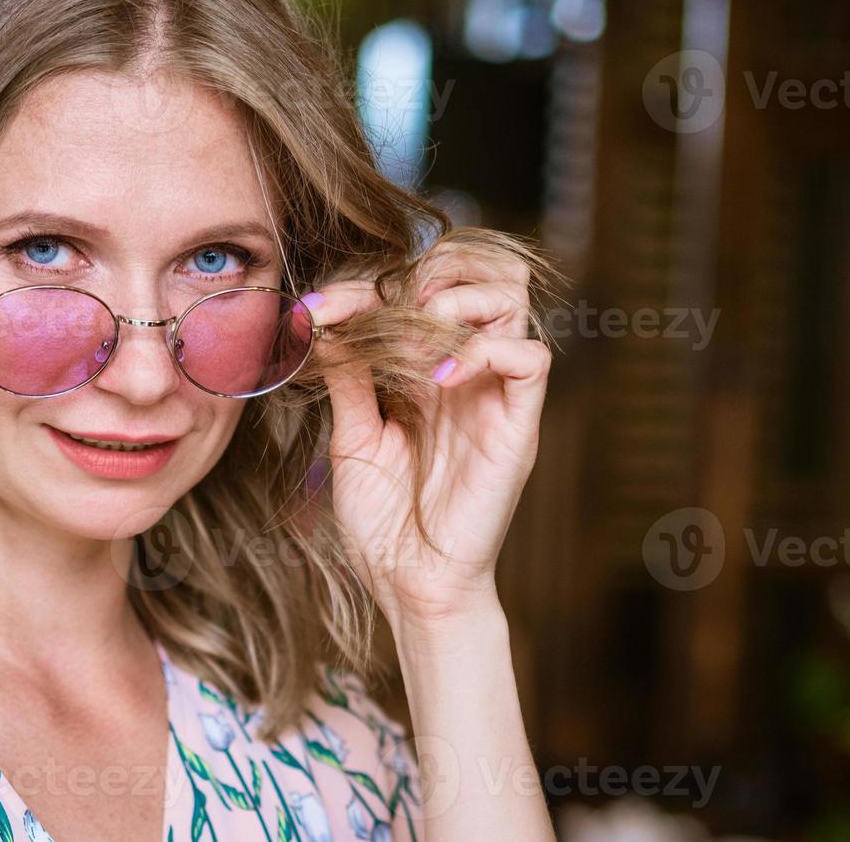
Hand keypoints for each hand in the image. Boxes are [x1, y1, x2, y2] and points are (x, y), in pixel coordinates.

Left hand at [306, 251, 551, 639]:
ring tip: (419, 328)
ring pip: (514, 297)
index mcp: (427, 368)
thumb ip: (349, 378)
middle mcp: (467, 370)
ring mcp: (494, 394)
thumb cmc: (383, 520)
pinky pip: (530, 357)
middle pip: (487, 271)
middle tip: (394, 301)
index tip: (319, 308)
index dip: (370, 283)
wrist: (410, 585)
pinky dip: (482, 351)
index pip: (421, 288)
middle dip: (439, 265)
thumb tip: (323, 320)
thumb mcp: (353, 437)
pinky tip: (435, 379)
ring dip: (462, 296)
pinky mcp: (517, 425)